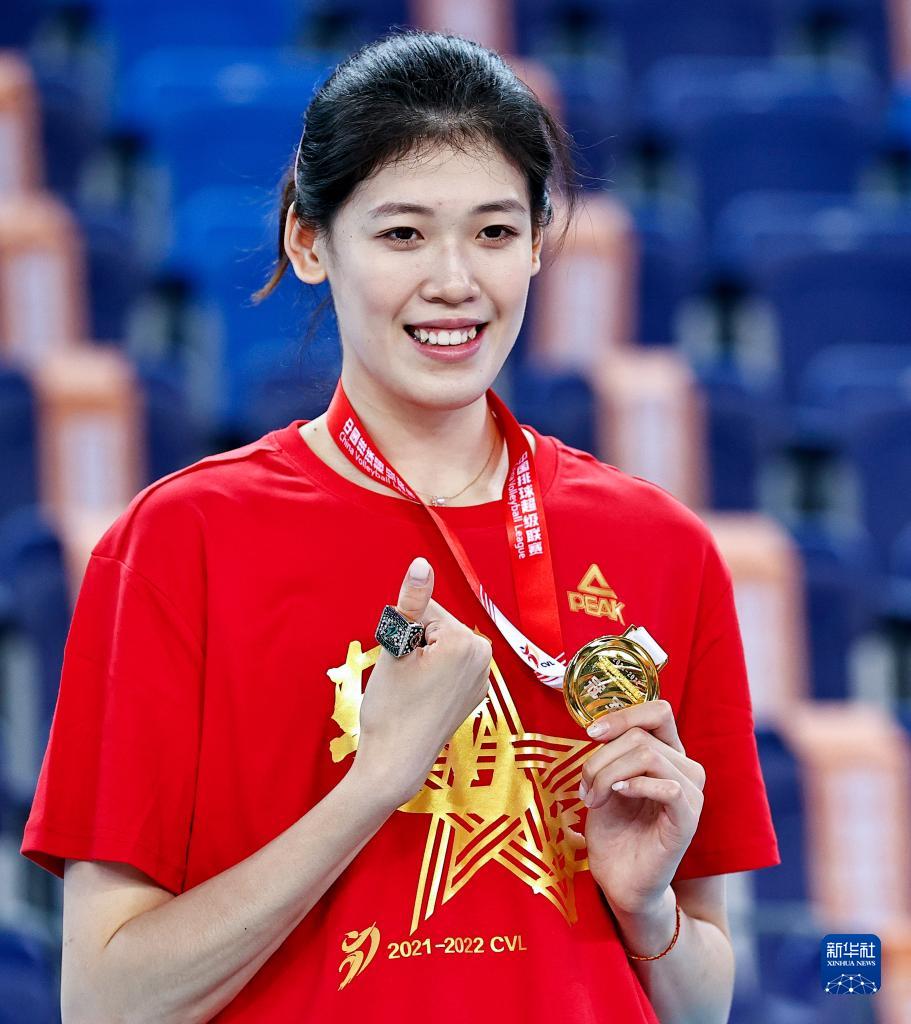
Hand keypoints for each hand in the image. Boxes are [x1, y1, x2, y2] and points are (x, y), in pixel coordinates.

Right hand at [353, 556, 492, 806]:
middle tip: (404, 679)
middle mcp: (484, 657)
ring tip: (412, 690)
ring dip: (421, 659)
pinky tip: (423, 699)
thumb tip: (421, 564)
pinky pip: (448, 667)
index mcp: (467, 642)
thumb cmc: (391, 708)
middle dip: (413, 644)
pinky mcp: (474, 695)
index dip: (401, 634)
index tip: (400, 665)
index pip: (423, 613)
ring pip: (439, 647)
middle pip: (435, 628)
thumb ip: (410, 603)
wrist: (395, 763)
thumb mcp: (395, 648)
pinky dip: (432, 675)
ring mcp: (482, 678)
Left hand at [579, 700, 704, 915]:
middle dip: (601, 758)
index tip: (592, 733)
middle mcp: (685, 768)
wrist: (619, 880)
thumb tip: (601, 727)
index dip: (624, 715)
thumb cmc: (613, 830)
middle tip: (584, 788)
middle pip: (640, 736)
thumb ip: (611, 752)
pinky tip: (617, 796)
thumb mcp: (605, 781)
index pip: (658, 712)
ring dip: (608, 774)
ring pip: (648, 756)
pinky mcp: (689, 819)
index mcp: (666, 753)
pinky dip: (635, 786)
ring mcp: (691, 793)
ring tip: (593, 799)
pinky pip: (669, 787)